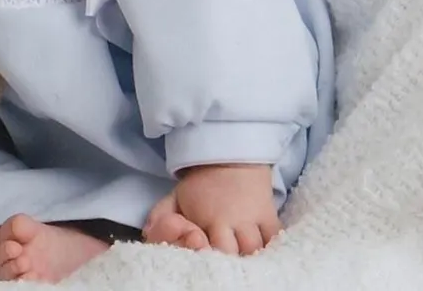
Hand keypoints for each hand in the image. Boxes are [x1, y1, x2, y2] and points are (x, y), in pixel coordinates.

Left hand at [167, 164, 281, 255]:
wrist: (231, 158)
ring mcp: (252, 219)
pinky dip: (271, 248)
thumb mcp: (175, 196)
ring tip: (243, 263)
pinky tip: (264, 256)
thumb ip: (161, 216)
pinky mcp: (269, 216)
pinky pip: (274, 238)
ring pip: (255, 249)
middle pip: (233, 253)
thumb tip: (147, 233)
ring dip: (249, 257)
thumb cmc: (200, 184)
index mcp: (205, 217)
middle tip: (224, 264)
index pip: (206, 248)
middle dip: (229, 261)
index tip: (203, 252)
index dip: (205, 256)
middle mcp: (230, 220)